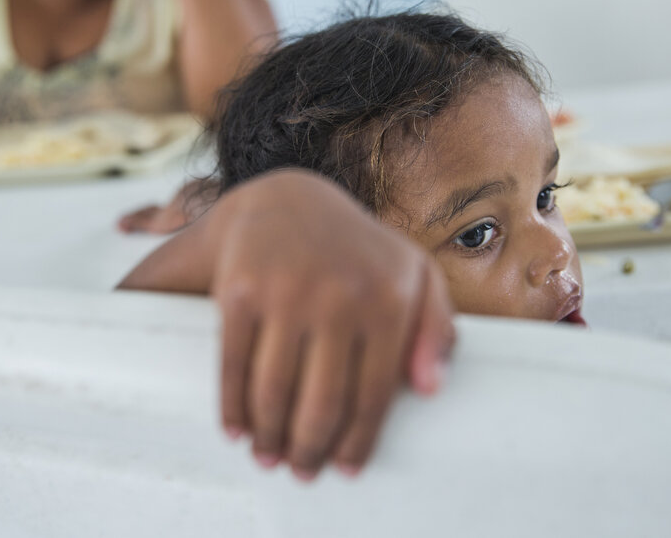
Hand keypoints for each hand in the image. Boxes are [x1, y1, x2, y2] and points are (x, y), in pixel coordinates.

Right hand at [119, 170, 455, 479]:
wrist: (285, 200)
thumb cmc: (358, 249)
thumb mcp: (414, 273)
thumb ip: (437, 326)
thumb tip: (429, 389)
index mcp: (388, 299)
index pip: (373, 394)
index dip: (357, 441)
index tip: (343, 468)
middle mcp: (340, 296)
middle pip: (322, 402)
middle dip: (310, 448)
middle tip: (302, 470)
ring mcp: (286, 292)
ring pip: (276, 391)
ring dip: (270, 436)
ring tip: (268, 456)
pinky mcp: (241, 291)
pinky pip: (234, 366)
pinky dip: (233, 407)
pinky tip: (236, 430)